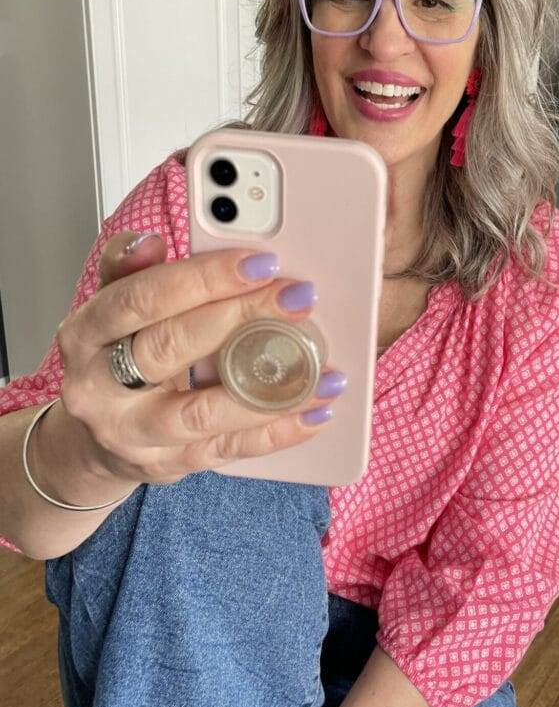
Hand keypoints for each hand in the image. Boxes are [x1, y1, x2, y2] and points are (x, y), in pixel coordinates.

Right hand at [53, 230, 345, 487]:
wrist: (92, 439)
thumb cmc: (112, 358)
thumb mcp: (109, 308)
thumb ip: (130, 270)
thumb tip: (151, 242)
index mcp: (86, 333)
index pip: (143, 298)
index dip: (203, 278)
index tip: (260, 263)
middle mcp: (99, 387)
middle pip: (173, 346)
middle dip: (243, 316)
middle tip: (298, 298)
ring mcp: (133, 433)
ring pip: (203, 411)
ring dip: (270, 389)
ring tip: (323, 369)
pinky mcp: (166, 465)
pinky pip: (227, 449)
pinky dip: (275, 431)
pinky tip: (313, 412)